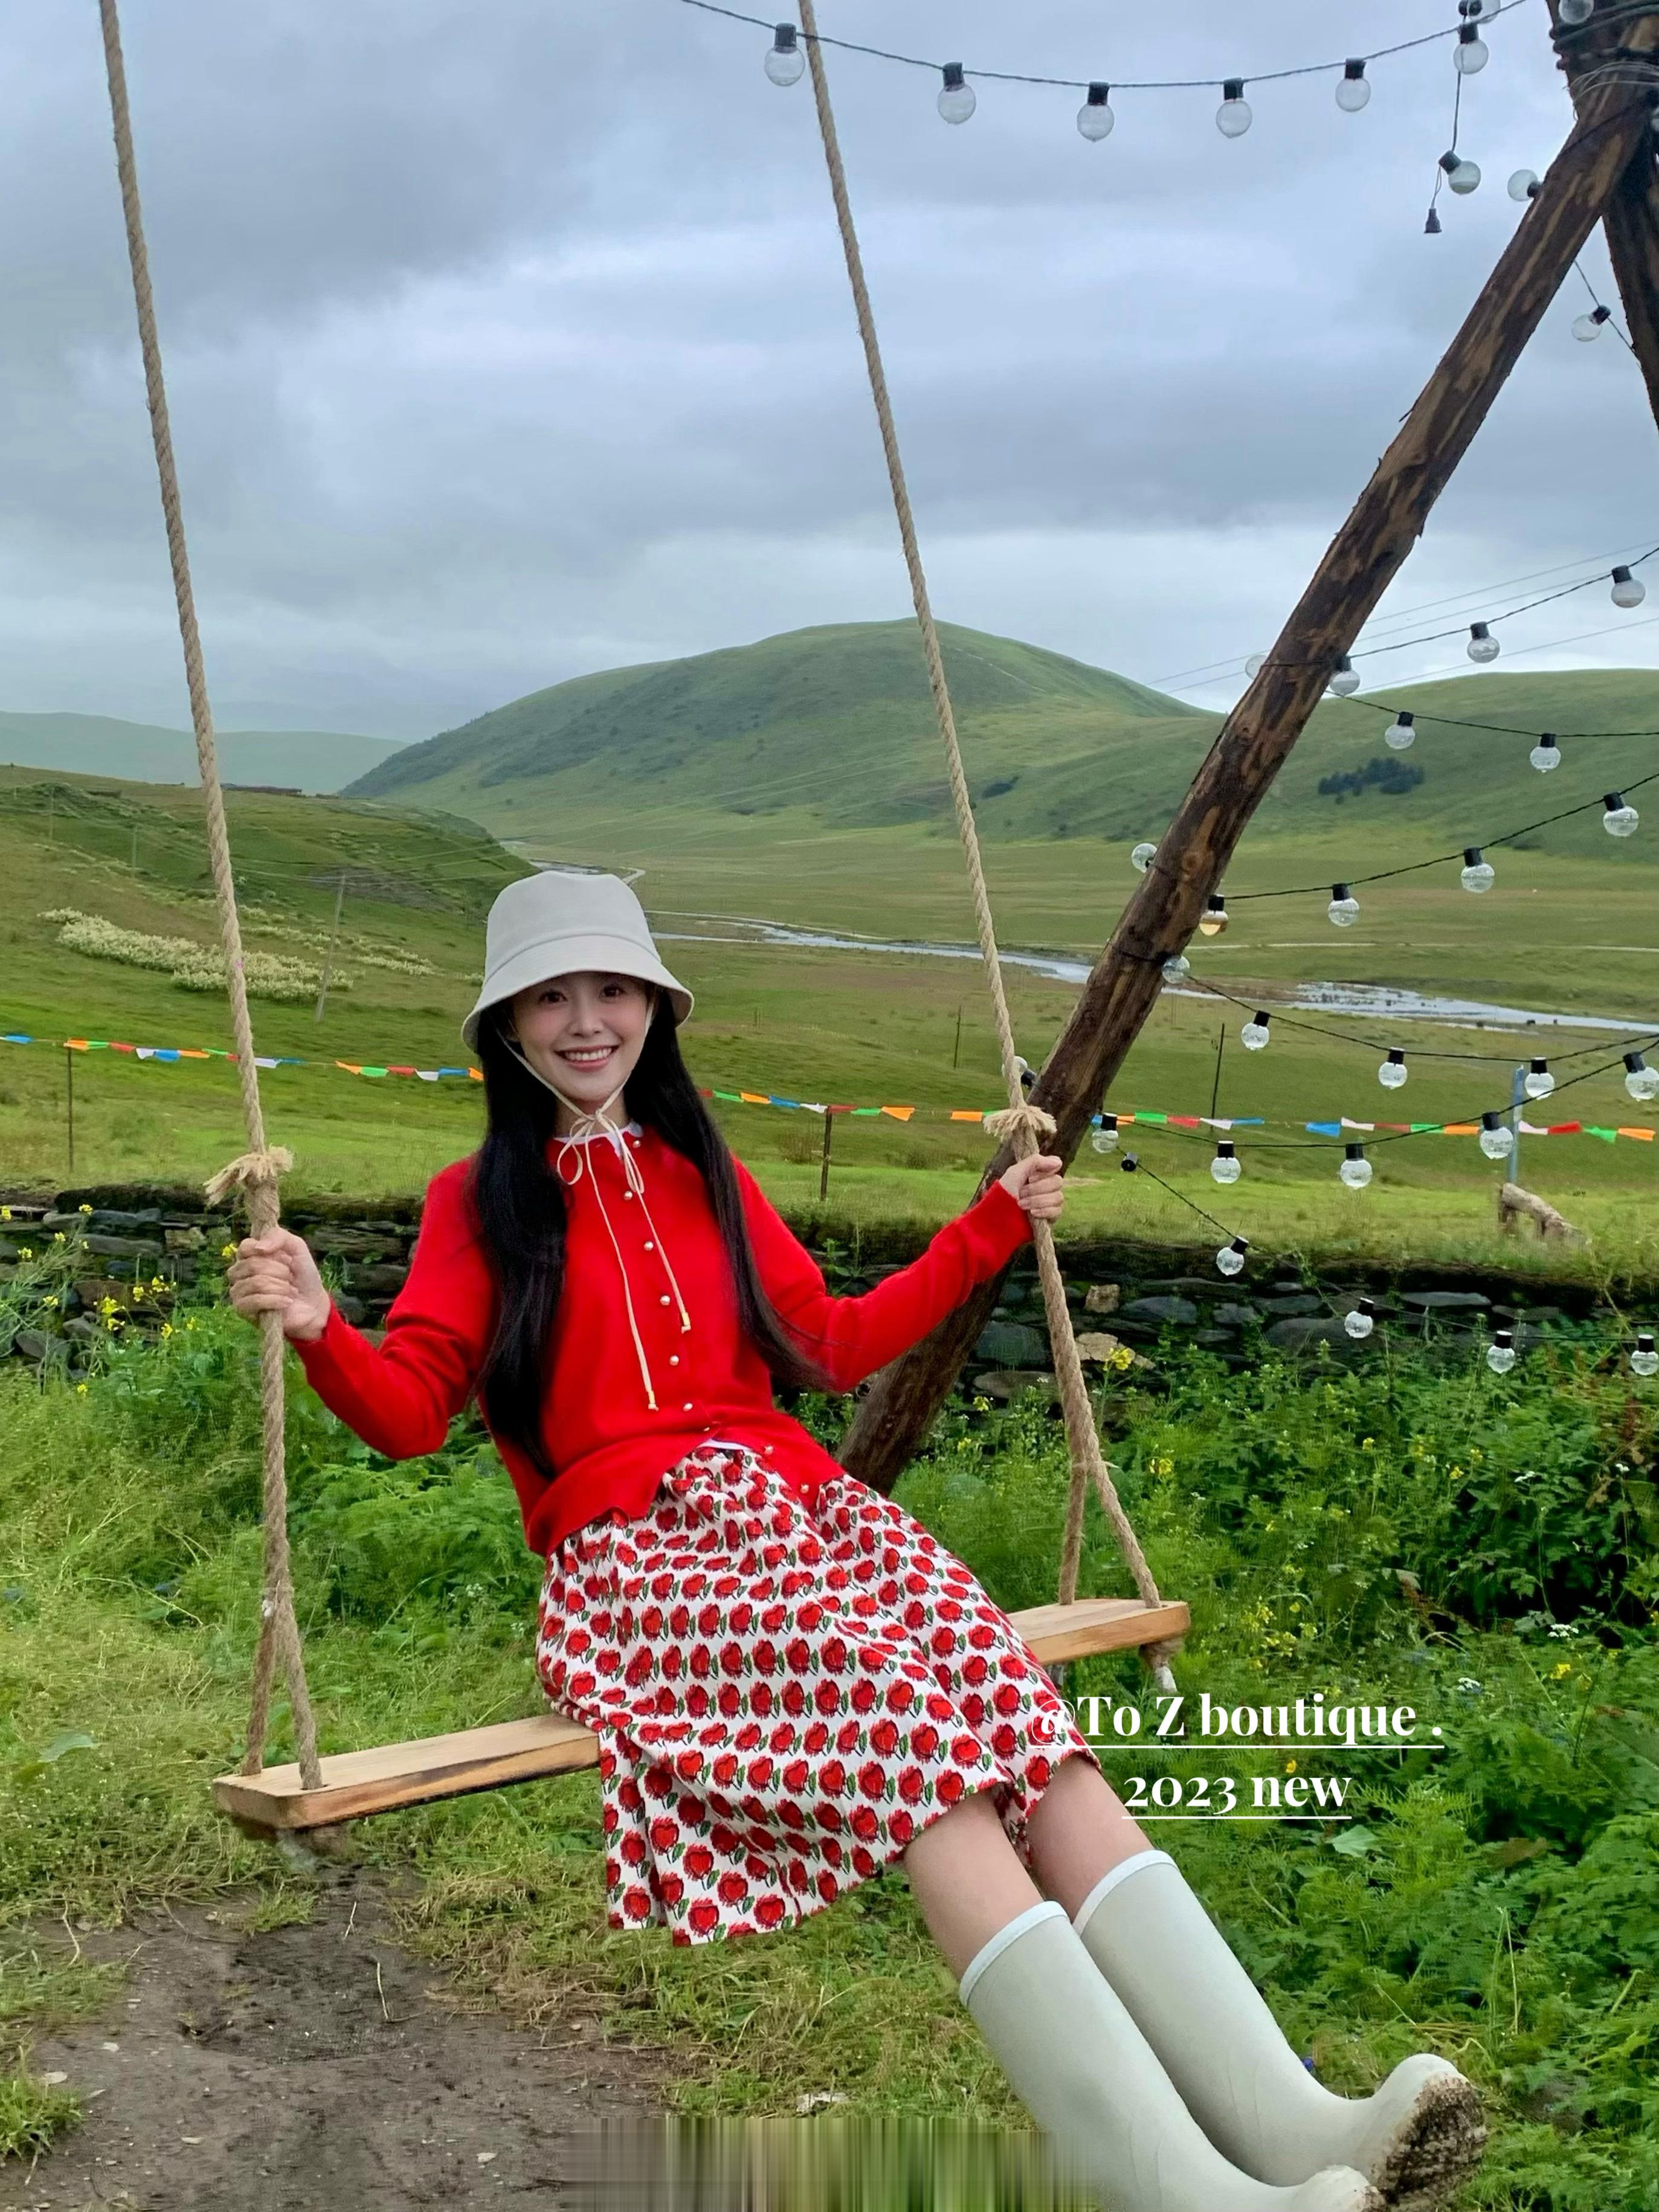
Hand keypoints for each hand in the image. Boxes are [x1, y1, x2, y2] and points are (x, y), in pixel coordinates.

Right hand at [225, 1228, 331, 1342]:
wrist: (313, 1304)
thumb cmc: (302, 1274)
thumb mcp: (296, 1247)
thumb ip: (279, 1236)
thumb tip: (259, 1247)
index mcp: (249, 1255)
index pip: (245, 1247)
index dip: (268, 1251)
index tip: (287, 1258)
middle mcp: (239, 1272)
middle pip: (252, 1265)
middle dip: (280, 1271)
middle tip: (291, 1277)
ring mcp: (238, 1291)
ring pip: (256, 1283)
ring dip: (281, 1286)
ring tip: (291, 1290)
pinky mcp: (242, 1310)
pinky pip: (255, 1300)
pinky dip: (276, 1300)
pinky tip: (287, 1302)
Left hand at [999, 1152, 1065, 1223]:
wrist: (998, 1218)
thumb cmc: (1003, 1193)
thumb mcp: (1015, 1172)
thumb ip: (1035, 1162)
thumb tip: (1059, 1162)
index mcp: (1039, 1173)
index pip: (1055, 1166)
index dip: (1042, 1173)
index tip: (1029, 1178)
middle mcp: (1047, 1186)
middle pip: (1058, 1181)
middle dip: (1037, 1188)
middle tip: (1021, 1193)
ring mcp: (1050, 1202)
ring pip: (1058, 1197)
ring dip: (1038, 1200)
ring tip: (1022, 1205)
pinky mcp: (1050, 1217)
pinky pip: (1057, 1211)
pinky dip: (1044, 1211)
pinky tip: (1032, 1213)